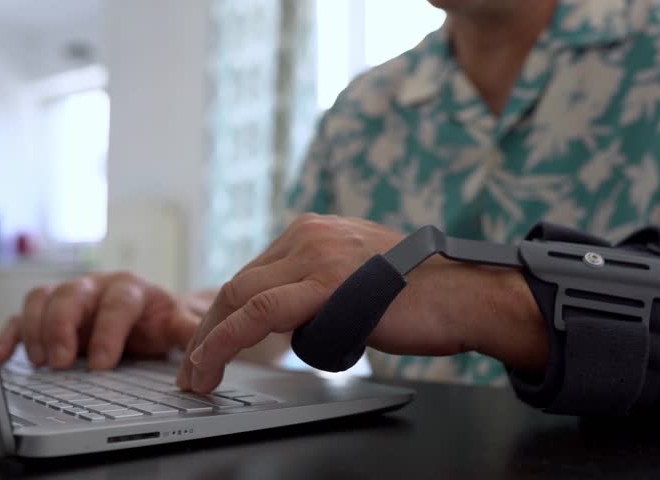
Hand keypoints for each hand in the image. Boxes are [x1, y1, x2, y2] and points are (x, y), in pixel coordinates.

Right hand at [0, 272, 199, 369]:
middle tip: (60, 363)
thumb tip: (210, 343)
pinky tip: (3, 356)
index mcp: (130, 289)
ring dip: (37, 330)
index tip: (103, 363)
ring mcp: (69, 297)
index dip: (108, 332)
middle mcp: (96, 287)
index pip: (117, 304)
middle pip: (71, 295)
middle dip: (62, 327)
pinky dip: (10, 334)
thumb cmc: (159, 318)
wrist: (146, 312)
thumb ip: (189, 331)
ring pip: (43, 299)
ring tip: (41, 363)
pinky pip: (22, 316)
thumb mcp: (177, 324)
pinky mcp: (48, 312)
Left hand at [176, 214, 547, 392]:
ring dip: (208, 341)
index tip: (208, 345)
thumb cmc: (420, 297)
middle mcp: (308, 233)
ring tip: (196, 378)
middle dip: (207, 329)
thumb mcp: (356, 280)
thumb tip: (289, 320)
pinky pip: (257, 313)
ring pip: (239, 296)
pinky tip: (210, 365)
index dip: (222, 314)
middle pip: (238, 283)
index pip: (252, 274)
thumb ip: (319, 288)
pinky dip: (225, 341)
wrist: (464, 296)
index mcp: (313, 231)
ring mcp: (315, 253)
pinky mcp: (323, 282)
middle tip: (194, 368)